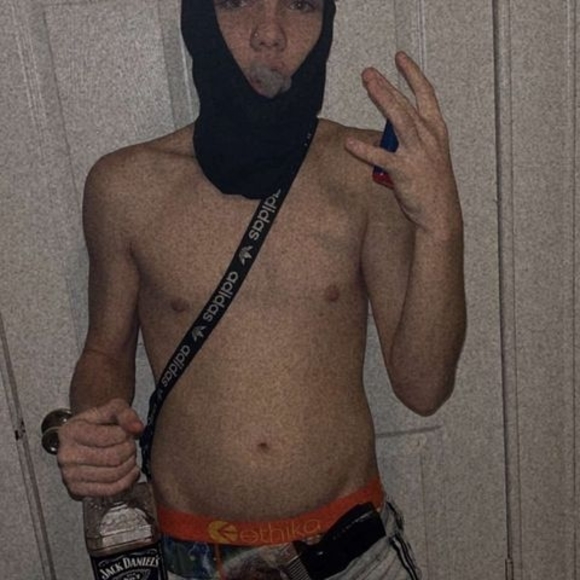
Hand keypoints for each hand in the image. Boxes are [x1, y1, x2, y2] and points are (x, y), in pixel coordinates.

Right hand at [57, 398, 143, 497]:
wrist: (86, 436)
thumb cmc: (99, 422)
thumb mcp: (112, 408)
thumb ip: (126, 414)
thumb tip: (137, 428)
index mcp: (70, 431)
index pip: (108, 437)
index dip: (125, 434)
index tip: (126, 432)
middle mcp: (66, 455)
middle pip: (113, 458)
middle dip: (129, 450)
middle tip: (130, 445)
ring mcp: (69, 475)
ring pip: (113, 475)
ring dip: (129, 465)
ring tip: (128, 456)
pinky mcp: (77, 490)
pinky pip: (109, 490)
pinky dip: (126, 481)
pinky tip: (130, 471)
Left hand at [345, 52, 460, 237]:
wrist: (440, 213)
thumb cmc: (433, 186)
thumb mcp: (429, 156)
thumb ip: (410, 140)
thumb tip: (388, 133)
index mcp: (436, 131)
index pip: (426, 95)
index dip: (413, 74)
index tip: (400, 58)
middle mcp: (429, 138)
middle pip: (406, 104)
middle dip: (387, 85)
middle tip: (368, 72)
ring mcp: (417, 153)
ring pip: (398, 119)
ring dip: (382, 99)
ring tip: (367, 85)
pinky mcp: (404, 171)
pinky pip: (380, 157)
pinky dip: (363, 150)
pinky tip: (349, 143)